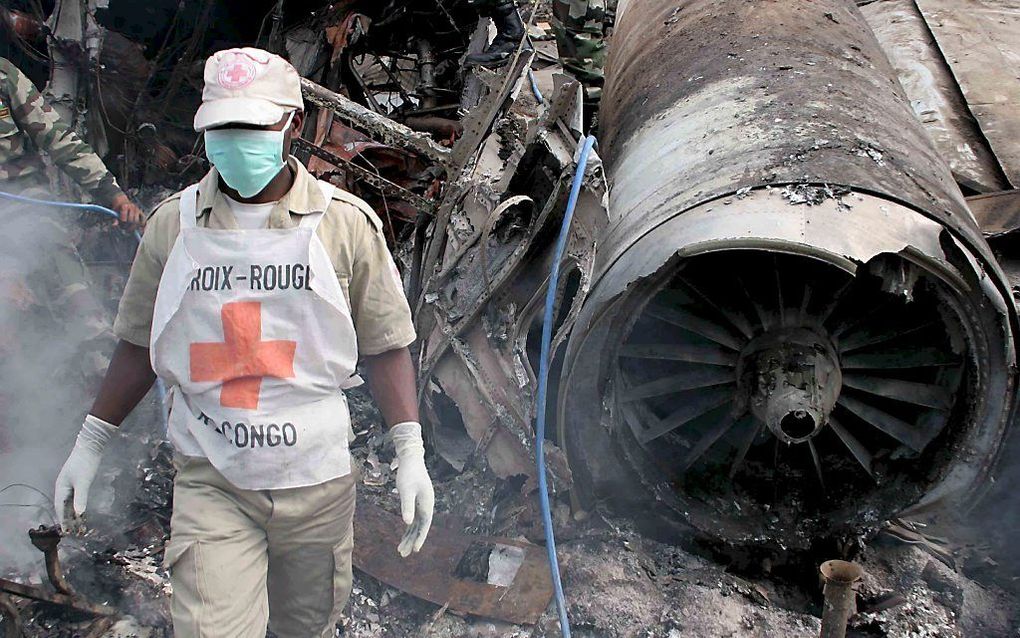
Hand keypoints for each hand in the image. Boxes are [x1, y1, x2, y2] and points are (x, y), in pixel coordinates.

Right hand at [54, 415, 117, 528]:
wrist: (90, 446)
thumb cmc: (85, 464)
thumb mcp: (84, 482)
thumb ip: (81, 498)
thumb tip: (79, 514)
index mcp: (61, 488)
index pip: (60, 508)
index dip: (64, 521)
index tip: (67, 532)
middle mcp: (63, 488)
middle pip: (65, 508)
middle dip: (69, 520)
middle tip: (74, 533)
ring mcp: (70, 485)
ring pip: (71, 504)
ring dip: (75, 515)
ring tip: (80, 527)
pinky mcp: (77, 482)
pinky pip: (76, 498)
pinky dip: (79, 507)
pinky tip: (84, 514)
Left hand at [110, 192, 143, 228]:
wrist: (122, 201)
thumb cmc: (117, 208)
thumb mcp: (113, 212)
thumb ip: (114, 219)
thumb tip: (114, 225)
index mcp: (124, 206)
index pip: (124, 219)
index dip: (122, 224)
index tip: (120, 225)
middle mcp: (132, 207)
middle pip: (131, 221)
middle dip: (128, 226)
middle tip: (125, 228)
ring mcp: (138, 210)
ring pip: (138, 222)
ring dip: (134, 227)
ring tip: (130, 228)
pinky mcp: (141, 213)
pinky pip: (144, 221)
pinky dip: (143, 226)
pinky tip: (141, 230)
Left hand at [390, 422, 433, 556]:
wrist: (411, 459)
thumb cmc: (408, 473)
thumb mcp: (406, 490)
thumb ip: (407, 506)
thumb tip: (408, 523)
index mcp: (427, 504)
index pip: (424, 525)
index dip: (420, 538)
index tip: (415, 550)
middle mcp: (427, 505)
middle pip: (420, 527)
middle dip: (412, 541)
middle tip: (403, 554)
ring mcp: (422, 504)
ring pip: (416, 524)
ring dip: (409, 536)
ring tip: (401, 549)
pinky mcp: (417, 502)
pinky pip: (414, 518)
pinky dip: (409, 528)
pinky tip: (404, 534)